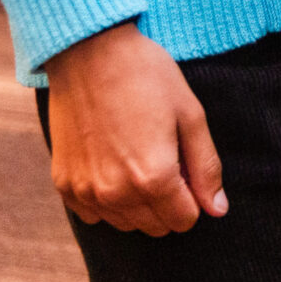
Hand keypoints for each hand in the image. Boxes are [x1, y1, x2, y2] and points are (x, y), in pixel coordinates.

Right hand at [44, 21, 226, 234]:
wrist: (89, 54)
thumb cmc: (148, 78)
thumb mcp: (190, 116)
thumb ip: (206, 168)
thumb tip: (217, 210)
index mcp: (153, 179)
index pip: (184, 220)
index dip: (194, 196)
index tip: (187, 166)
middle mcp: (115, 194)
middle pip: (155, 226)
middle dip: (169, 202)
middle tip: (166, 157)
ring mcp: (84, 191)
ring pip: (125, 223)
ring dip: (139, 203)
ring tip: (139, 157)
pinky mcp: (63, 184)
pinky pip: (93, 213)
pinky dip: (108, 199)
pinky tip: (114, 165)